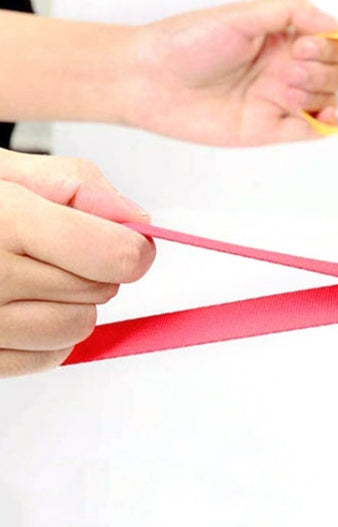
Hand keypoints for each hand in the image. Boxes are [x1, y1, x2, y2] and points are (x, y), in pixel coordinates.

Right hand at [0, 149, 154, 375]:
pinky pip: (47, 358)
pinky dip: (47, 336)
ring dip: (72, 303)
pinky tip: (17, 306)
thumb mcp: (1, 169)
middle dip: (93, 266)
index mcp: (5, 223)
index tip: (126, 238)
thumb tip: (134, 217)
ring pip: (78, 328)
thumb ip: (73, 185)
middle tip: (53, 245)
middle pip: (103, 290)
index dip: (132, 245)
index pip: (116, 256)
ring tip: (31, 274)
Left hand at [127, 0, 337, 145]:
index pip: (332, 43)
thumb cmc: (187, 42)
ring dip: (319, 93)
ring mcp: (279, 100)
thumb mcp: (240, 15)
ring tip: (286, 91)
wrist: (149, 80)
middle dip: (323, 71)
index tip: (300, 45)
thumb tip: (335, 23)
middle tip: (289, 71)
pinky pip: (313, 132)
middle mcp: (285, 69)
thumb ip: (290, 11)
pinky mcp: (271, 129)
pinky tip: (324, 118)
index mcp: (282, 39)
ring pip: (328, 100)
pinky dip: (327, 126)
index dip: (329, 46)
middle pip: (336, 73)